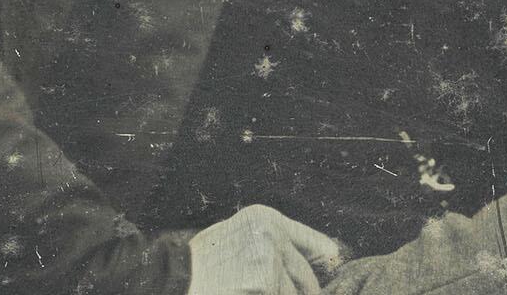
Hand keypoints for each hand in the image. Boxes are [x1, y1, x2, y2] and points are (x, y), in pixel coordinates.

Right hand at [186, 204, 346, 294]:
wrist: (173, 276)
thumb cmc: (202, 261)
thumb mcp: (239, 236)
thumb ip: (272, 244)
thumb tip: (305, 261)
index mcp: (266, 220)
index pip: (312, 241)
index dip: (323, 258)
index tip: (333, 265)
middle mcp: (272, 236)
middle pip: (306, 277)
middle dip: (303, 293)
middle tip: (278, 290)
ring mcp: (268, 261)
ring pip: (292, 294)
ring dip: (280, 294)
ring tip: (257, 289)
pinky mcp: (263, 285)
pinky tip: (249, 292)